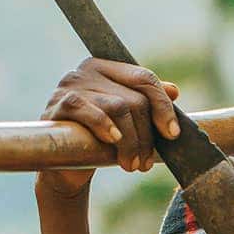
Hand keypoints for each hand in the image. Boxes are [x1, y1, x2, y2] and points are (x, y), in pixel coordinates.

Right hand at [35, 57, 182, 198]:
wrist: (64, 164)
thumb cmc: (98, 140)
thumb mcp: (127, 123)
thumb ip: (147, 104)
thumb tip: (174, 90)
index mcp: (109, 69)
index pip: (144, 78)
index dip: (163, 107)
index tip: (172, 134)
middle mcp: (90, 70)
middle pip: (134, 98)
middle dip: (145, 135)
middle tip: (145, 162)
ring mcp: (72, 83)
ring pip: (118, 107)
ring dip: (130, 141)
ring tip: (131, 164)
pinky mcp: (59, 102)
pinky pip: (87, 110)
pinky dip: (104, 126)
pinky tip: (113, 141)